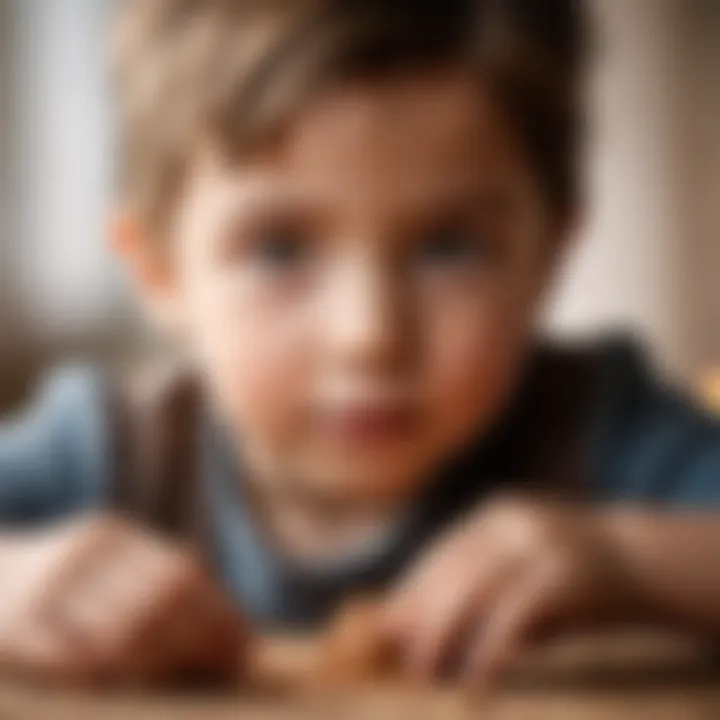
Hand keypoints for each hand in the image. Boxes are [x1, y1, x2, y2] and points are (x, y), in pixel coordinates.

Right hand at [0, 515, 246, 687]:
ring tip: (188, 677)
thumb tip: (230, 629)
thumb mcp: (108, 564)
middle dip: (200, 640)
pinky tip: (127, 684)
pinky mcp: (15, 624)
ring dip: (162, 663)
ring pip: (119, 633)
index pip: (180, 573)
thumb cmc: (65, 584)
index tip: (244, 644)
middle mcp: (84, 553)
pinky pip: (71, 658)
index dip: (217, 613)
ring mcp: (48, 586)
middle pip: (157, 601)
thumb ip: (158, 580)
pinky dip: (107, 674)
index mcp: (113, 535)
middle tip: (227, 666)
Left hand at [383, 497, 634, 687]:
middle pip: (452, 573)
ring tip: (426, 675)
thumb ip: (468, 590)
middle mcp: (512, 522)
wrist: (640, 559)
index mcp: (495, 514)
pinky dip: (487, 656)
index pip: (441, 555)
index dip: (413, 594)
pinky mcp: (564, 578)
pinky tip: (474, 685)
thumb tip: (403, 624)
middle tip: (409, 665)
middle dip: (423, 622)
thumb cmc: (565, 574)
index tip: (390, 631)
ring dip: (442, 639)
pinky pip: (512, 620)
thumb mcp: (517, 572)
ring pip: (473, 593)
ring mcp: (540, 545)